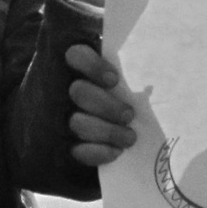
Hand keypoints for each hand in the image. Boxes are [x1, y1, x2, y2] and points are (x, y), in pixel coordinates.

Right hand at [67, 43, 136, 167]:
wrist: (98, 133)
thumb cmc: (115, 97)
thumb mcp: (117, 79)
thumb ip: (123, 75)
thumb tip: (147, 83)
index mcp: (76, 67)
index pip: (76, 55)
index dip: (93, 66)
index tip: (114, 80)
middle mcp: (62, 89)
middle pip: (79, 92)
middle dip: (107, 106)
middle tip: (129, 115)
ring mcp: (59, 117)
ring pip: (78, 122)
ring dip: (108, 132)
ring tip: (129, 138)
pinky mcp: (63, 144)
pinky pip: (77, 150)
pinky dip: (98, 152)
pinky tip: (115, 152)